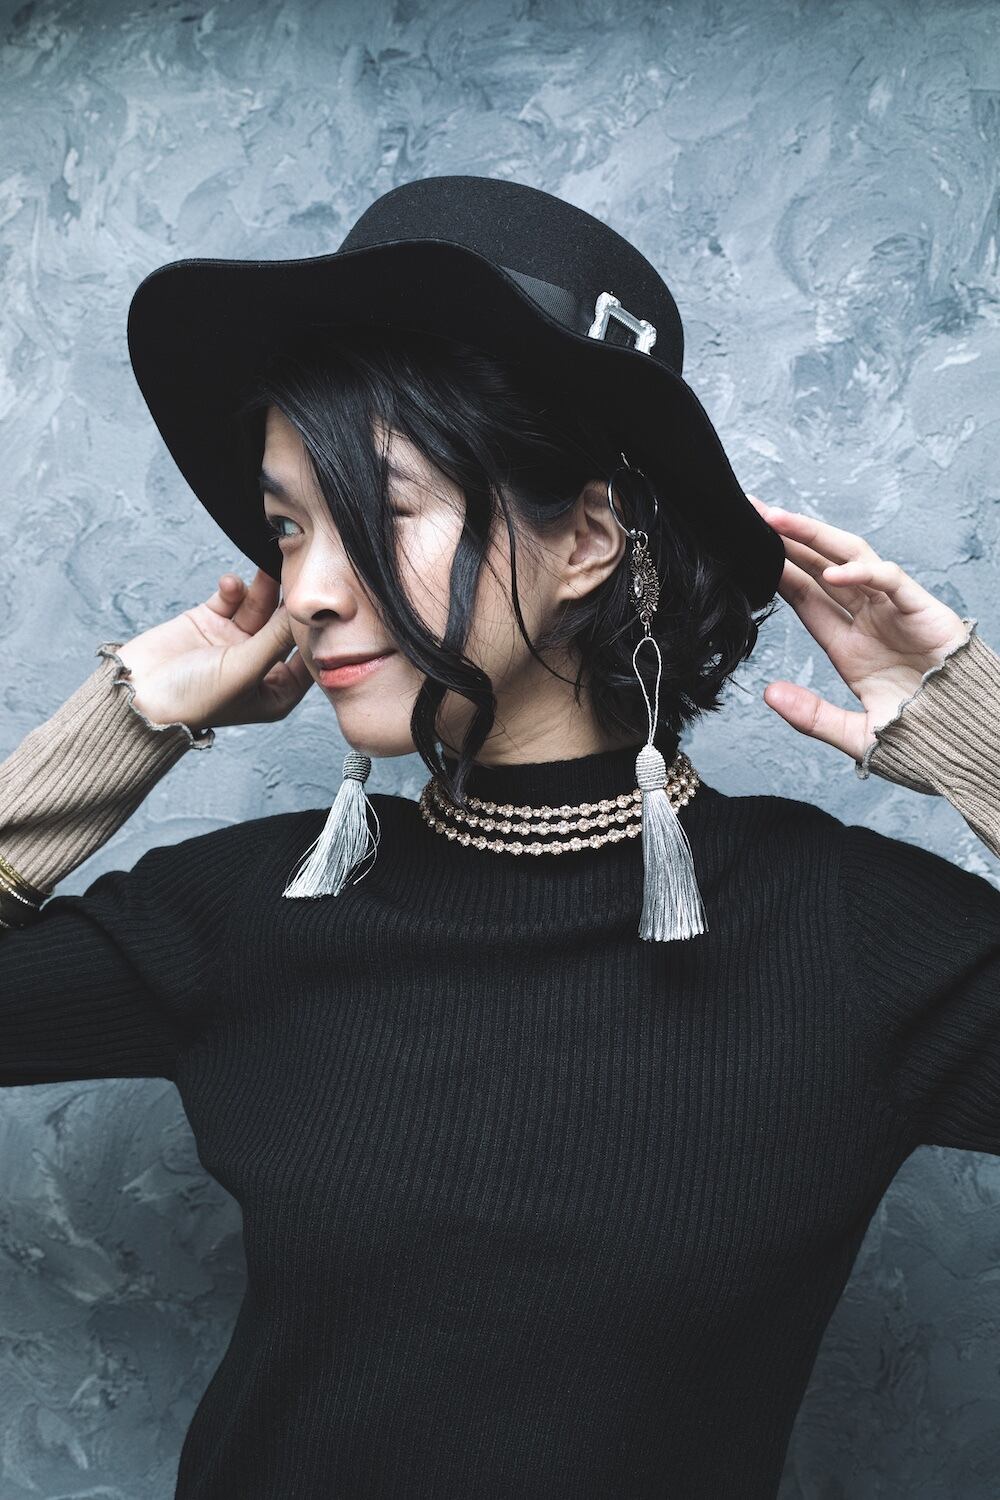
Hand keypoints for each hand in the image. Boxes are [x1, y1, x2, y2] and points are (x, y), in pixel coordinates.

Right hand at [114, 569, 313, 733]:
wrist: (135, 693)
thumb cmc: (192, 698)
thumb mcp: (243, 670)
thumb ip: (275, 639)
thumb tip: (308, 612)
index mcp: (276, 691)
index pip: (308, 655)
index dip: (317, 629)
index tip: (325, 601)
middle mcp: (260, 666)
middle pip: (285, 625)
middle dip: (291, 600)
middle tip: (300, 569)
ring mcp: (235, 642)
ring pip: (261, 606)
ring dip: (265, 586)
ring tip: (269, 563)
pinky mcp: (210, 622)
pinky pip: (232, 597)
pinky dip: (234, 587)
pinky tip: (230, 583)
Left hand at [745, 496, 972, 764]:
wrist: (972, 745)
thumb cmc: (923, 739)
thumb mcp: (856, 736)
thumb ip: (813, 717)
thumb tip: (769, 694)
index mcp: (848, 646)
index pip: (803, 597)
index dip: (776, 573)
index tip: (744, 553)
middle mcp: (867, 620)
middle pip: (819, 567)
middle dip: (786, 539)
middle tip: (750, 513)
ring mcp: (893, 610)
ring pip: (850, 558)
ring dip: (813, 536)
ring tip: (776, 519)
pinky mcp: (922, 608)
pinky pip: (889, 579)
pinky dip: (863, 571)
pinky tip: (831, 571)